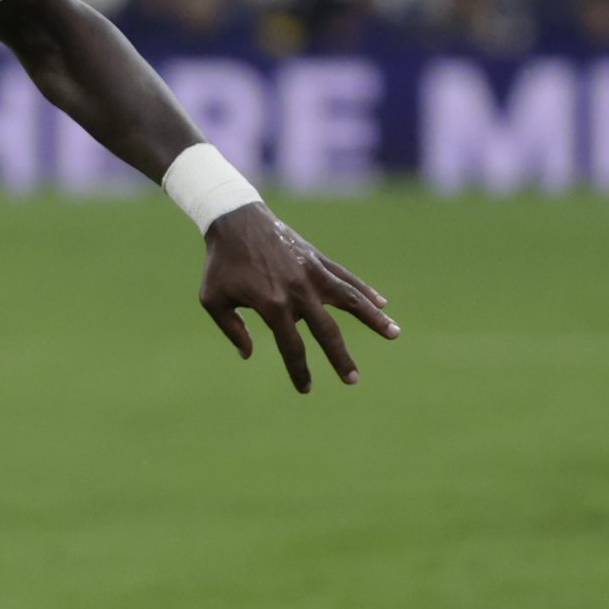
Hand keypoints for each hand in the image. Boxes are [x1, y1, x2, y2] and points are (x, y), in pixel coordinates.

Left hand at [200, 207, 399, 391]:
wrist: (234, 219)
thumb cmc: (220, 262)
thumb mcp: (212, 298)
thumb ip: (231, 329)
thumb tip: (248, 354)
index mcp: (271, 305)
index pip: (291, 347)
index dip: (299, 370)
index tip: (305, 389)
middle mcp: (297, 291)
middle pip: (326, 331)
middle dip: (340, 358)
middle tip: (352, 380)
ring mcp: (311, 273)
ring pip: (349, 300)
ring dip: (373, 318)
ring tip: (395, 334)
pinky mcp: (317, 259)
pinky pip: (345, 277)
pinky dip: (364, 290)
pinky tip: (382, 302)